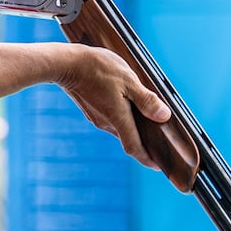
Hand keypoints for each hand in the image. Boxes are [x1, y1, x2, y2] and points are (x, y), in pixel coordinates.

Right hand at [57, 45, 170, 168]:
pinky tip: (124, 103)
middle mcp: (106, 123)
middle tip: (157, 139)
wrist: (66, 64)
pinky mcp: (90, 109)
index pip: (134, 148)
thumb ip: (146, 100)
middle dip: (142, 141)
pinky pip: (109, 118)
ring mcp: (96, 117)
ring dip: (131, 125)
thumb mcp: (128, 80)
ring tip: (143, 116)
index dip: (147, 159)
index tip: (158, 166)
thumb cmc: (97, 69)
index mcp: (118, 119)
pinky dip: (120, 116)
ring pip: (118, 127)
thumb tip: (164, 116)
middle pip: (127, 138)